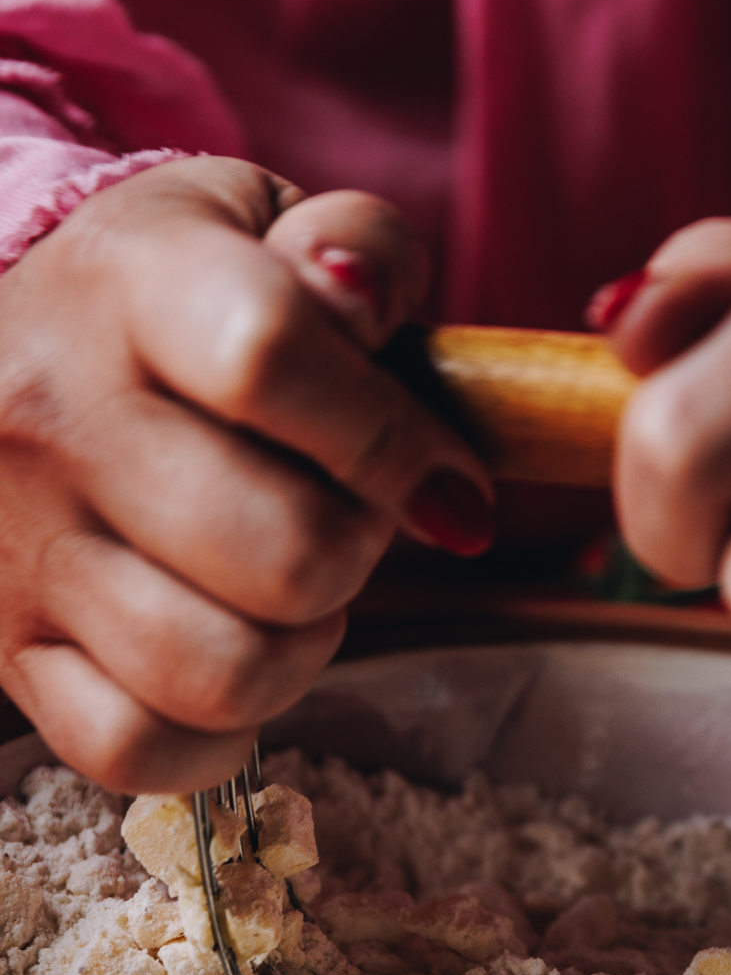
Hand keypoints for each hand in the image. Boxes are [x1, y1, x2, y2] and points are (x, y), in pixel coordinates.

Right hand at [0, 157, 493, 791]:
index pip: (272, 357)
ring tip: (292, 589)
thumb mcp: (259, 224)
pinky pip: (140, 750)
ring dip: (304, 647)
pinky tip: (236, 662)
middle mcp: (50, 417)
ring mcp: (20, 548)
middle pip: (284, 553)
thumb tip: (366, 303)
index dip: (393, 437)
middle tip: (351, 520)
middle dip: (362, 549)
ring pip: (227, 672)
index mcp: (128, 286)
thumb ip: (354, 245)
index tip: (443, 476)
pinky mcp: (6, 651)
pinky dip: (219, 735)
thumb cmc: (172, 299)